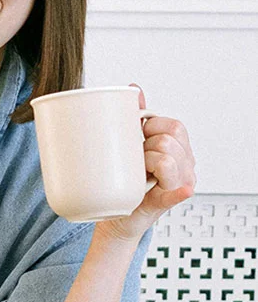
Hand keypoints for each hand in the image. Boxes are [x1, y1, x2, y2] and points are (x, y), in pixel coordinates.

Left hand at [94, 83, 196, 243]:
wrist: (116, 213)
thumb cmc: (127, 176)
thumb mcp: (131, 143)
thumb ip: (136, 115)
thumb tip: (134, 88)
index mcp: (180, 148)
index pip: (174, 126)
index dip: (151, 126)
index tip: (138, 135)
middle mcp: (185, 165)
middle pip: (170, 140)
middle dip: (147, 144)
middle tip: (136, 157)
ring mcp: (180, 183)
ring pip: (167, 159)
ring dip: (146, 162)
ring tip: (138, 171)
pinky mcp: (167, 201)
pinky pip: (178, 192)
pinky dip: (179, 189)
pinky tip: (182, 189)